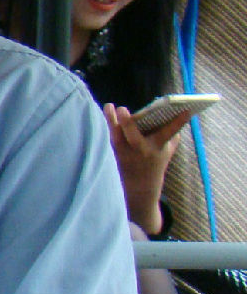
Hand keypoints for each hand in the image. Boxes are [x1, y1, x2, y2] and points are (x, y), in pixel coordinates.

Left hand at [103, 103, 187, 236]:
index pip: (171, 132)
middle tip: (122, 109)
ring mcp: (127, 152)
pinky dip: (109, 123)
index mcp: (159, 147)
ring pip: (118, 135)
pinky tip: (107, 110)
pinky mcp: (117, 152)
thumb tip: (171, 114)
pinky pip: (112, 136)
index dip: (179, 121)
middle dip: (127, 124)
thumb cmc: (155, 163)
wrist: (142, 188)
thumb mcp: (167, 151)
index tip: (187, 110)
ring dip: (111, 120)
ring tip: (109, 106)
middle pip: (133, 137)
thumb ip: (171, 135)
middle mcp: (143, 150)